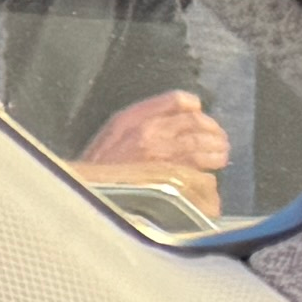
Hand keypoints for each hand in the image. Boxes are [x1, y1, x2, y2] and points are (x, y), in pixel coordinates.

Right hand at [74, 88, 232, 191]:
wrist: (80, 201)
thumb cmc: (91, 176)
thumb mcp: (106, 141)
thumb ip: (134, 126)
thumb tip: (176, 116)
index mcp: (129, 120)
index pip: (175, 101)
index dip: (193, 108)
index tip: (199, 115)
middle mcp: (146, 133)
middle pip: (194, 122)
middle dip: (212, 131)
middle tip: (219, 140)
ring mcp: (158, 156)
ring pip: (200, 145)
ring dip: (216, 150)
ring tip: (221, 156)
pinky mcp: (167, 180)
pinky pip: (198, 170)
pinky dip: (208, 173)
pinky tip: (210, 176)